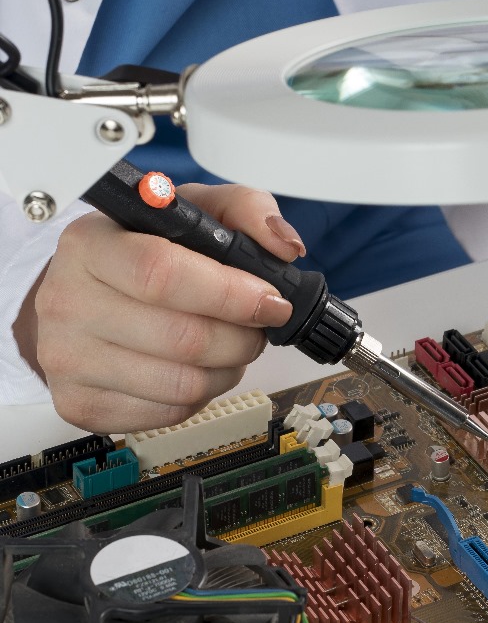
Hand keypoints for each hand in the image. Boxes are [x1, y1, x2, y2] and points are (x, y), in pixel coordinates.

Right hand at [33, 183, 304, 431]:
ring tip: (231, 347)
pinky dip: (200, 395)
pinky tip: (198, 369)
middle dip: (241, 337)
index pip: (162, 274)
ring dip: (227, 369)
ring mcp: (68, 359)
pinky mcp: (80, 403)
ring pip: (181, 384)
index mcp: (91, 244)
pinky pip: (167, 413)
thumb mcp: (192, 210)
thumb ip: (245, 210)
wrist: (79, 295)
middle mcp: (68, 301)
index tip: (269, 300)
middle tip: (257, 327)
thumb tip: (284, 245)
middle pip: (181, 338)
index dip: (230, 294)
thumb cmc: (140, 250)